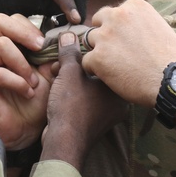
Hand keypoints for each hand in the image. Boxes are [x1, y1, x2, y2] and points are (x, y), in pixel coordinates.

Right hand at [0, 14, 53, 149]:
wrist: (24, 132)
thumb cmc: (35, 104)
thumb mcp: (50, 76)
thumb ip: (54, 55)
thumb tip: (66, 36)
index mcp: (10, 47)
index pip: (14, 20)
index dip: (32, 28)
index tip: (48, 45)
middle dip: (24, 32)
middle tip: (39, 48)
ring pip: (1, 44)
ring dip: (23, 64)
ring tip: (32, 82)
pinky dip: (17, 82)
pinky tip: (27, 93)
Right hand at [41, 32, 128, 167]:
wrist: (64, 141)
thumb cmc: (72, 106)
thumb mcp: (70, 73)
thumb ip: (71, 53)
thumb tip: (69, 35)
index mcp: (119, 87)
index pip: (106, 62)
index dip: (85, 54)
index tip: (70, 53)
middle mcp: (118, 102)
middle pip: (97, 76)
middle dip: (77, 68)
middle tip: (60, 65)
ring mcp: (107, 115)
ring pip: (90, 89)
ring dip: (73, 81)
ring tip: (57, 76)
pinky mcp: (95, 124)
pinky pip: (85, 102)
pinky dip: (73, 95)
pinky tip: (59, 92)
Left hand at [82, 0, 175, 106]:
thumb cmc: (173, 58)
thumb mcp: (159, 26)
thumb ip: (139, 22)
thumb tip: (129, 30)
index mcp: (134, 5)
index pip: (114, 12)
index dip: (117, 28)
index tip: (126, 41)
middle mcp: (117, 15)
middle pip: (98, 22)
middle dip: (104, 36)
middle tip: (116, 53)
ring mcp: (105, 36)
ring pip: (90, 42)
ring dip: (99, 53)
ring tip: (115, 67)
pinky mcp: (98, 57)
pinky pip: (86, 62)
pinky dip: (95, 70)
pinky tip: (110, 77)